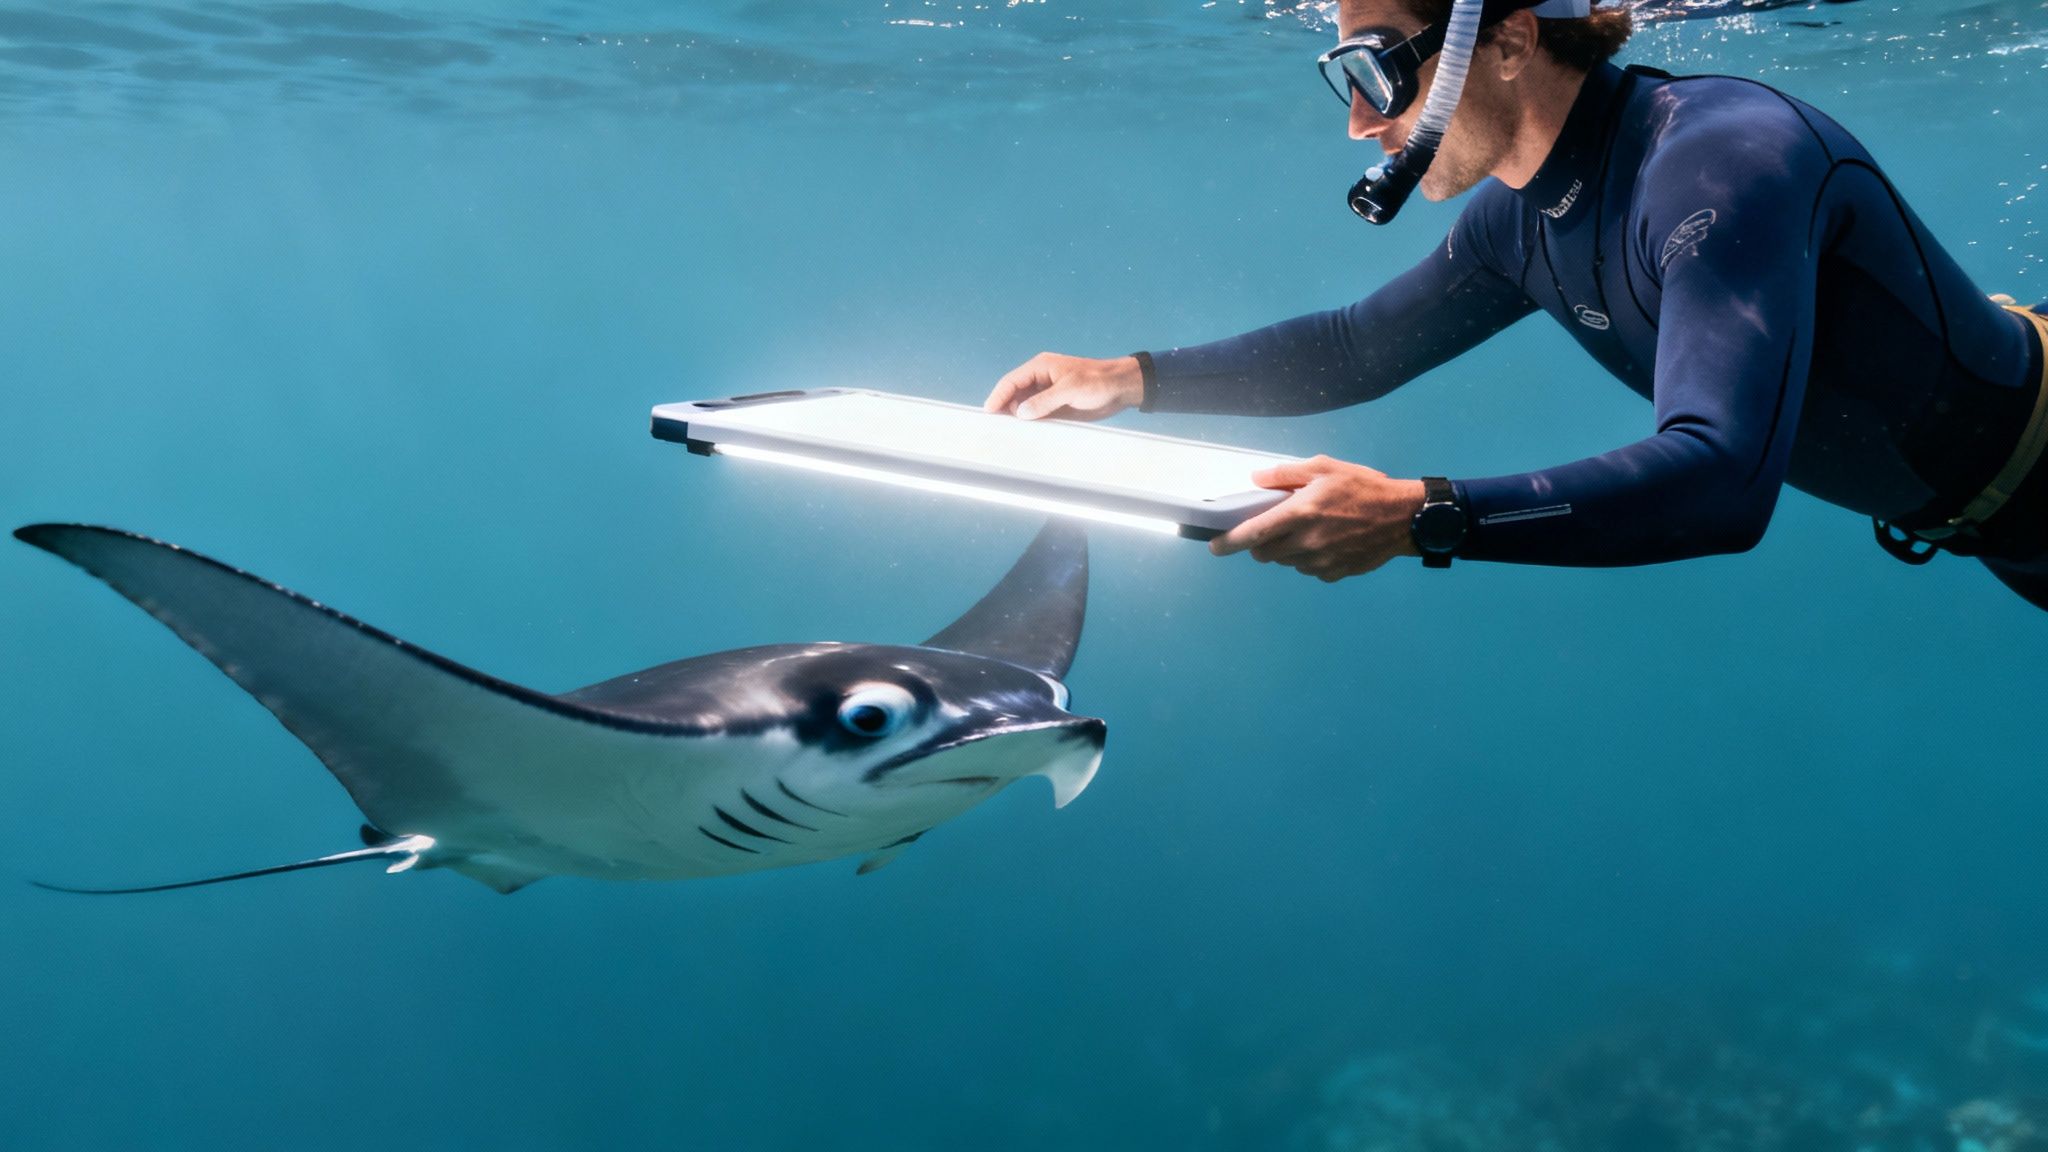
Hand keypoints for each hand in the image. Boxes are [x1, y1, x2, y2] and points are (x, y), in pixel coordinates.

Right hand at [985, 353, 1143, 421]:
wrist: (1121, 388)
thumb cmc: (1098, 381)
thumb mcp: (1070, 389)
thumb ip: (1045, 401)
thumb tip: (1020, 412)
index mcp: (1040, 367)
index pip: (1011, 381)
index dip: (998, 396)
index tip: (988, 412)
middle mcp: (1040, 380)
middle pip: (1014, 394)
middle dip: (1003, 408)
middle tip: (994, 427)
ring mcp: (1047, 394)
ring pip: (1023, 406)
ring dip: (1016, 418)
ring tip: (1007, 433)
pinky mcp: (1056, 407)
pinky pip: (1037, 416)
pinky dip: (1029, 424)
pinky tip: (1025, 434)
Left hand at [1209, 456, 1426, 582]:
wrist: (1404, 518)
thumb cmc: (1364, 488)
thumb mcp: (1325, 468)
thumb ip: (1286, 475)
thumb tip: (1256, 479)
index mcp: (1299, 514)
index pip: (1253, 534)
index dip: (1228, 542)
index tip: (1215, 546)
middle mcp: (1306, 542)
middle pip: (1265, 553)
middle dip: (1263, 543)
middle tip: (1277, 527)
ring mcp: (1319, 562)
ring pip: (1287, 562)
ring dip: (1289, 549)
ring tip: (1312, 529)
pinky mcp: (1333, 574)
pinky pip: (1310, 570)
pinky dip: (1311, 558)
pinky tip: (1330, 541)